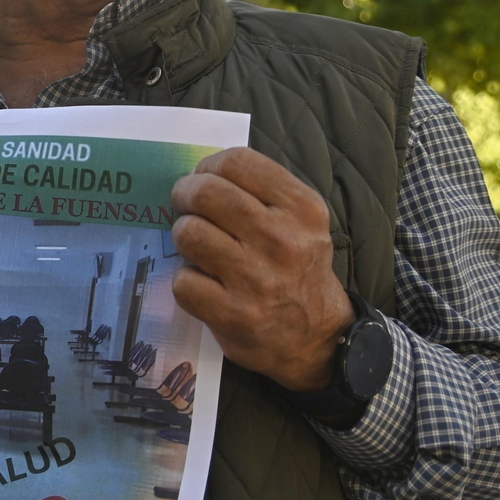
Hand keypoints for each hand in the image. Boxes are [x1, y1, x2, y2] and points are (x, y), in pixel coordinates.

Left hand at [169, 147, 352, 392]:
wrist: (316, 337)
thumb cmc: (298, 270)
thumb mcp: (302, 222)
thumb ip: (261, 191)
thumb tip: (202, 172)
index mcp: (301, 209)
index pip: (236, 162)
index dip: (207, 167)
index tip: (204, 179)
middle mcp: (282, 240)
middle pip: (206, 192)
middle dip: (185, 195)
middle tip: (185, 207)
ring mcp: (256, 279)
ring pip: (188, 233)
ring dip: (183, 237)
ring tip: (196, 246)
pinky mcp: (233, 314)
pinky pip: (183, 280)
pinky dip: (186, 280)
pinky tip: (203, 283)